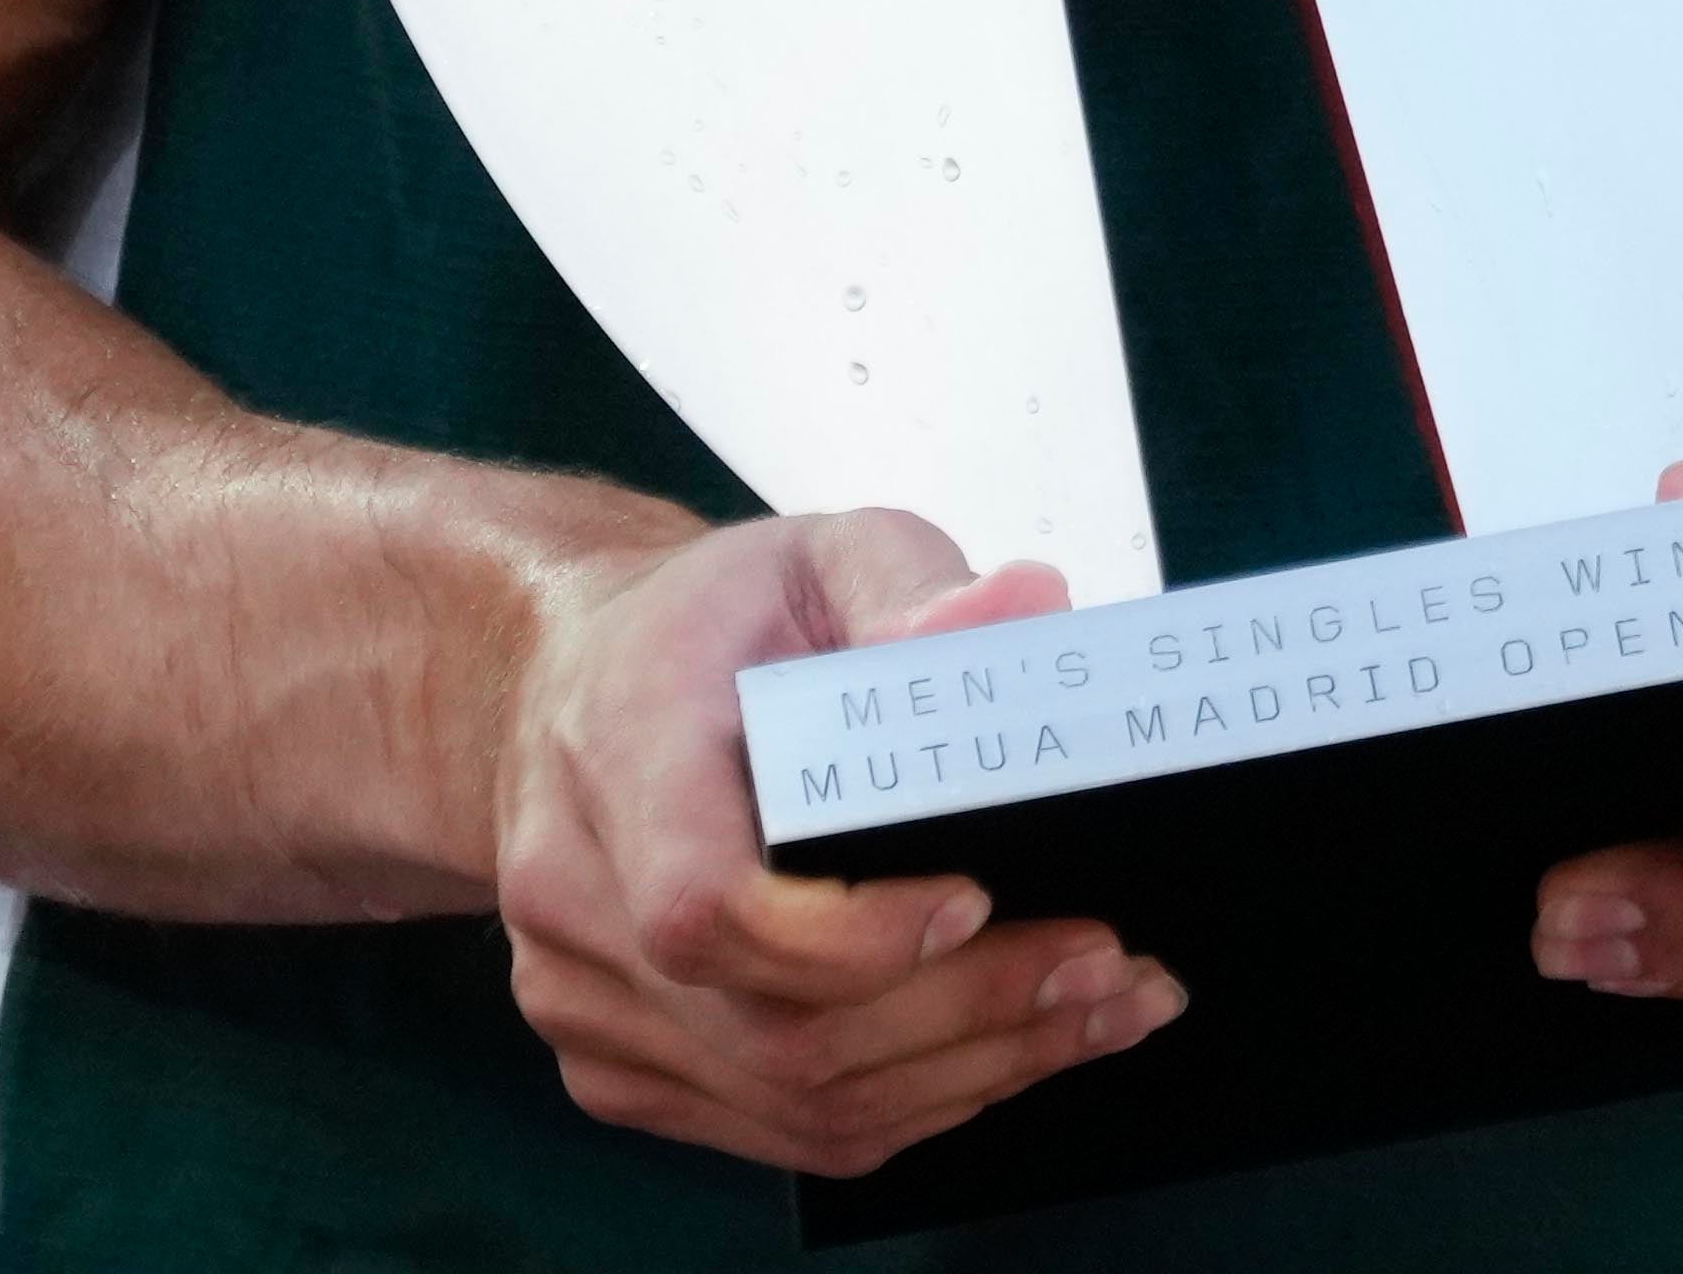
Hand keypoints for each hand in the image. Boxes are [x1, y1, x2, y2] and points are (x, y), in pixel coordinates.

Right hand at [491, 513, 1185, 1175]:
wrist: (579, 691)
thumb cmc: (719, 624)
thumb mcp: (820, 552)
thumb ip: (911, 583)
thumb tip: (1022, 611)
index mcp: (615, 747)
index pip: (703, 902)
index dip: (844, 939)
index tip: (978, 898)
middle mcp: (570, 893)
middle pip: (775, 1027)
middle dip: (968, 1013)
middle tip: (1112, 971)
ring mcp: (581, 1001)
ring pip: (791, 1099)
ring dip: (969, 1072)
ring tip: (1103, 1013)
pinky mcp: (616, 1069)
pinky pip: (780, 1130)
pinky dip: (913, 1103)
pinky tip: (1011, 1053)